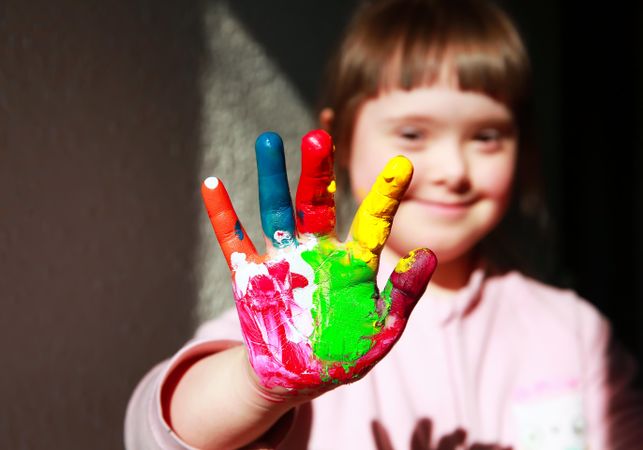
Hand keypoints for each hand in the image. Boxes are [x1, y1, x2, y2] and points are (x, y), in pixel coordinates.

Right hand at [201, 130, 435, 394]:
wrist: (299, 376)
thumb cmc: (346, 353)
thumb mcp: (383, 328)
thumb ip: (404, 294)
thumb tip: (430, 254)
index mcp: (352, 264)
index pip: (372, 222)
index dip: (386, 195)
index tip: (402, 165)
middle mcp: (317, 253)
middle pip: (317, 205)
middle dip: (317, 174)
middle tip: (319, 137)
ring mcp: (282, 262)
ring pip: (276, 212)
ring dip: (271, 179)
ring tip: (269, 141)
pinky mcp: (251, 277)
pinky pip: (233, 242)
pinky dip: (222, 216)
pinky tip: (211, 184)